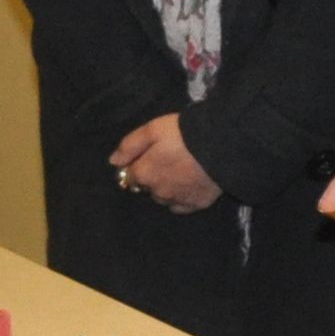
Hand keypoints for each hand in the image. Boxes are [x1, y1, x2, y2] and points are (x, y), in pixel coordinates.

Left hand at [109, 114, 223, 211]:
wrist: (220, 145)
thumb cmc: (182, 134)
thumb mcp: (152, 130)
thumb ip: (130, 146)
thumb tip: (113, 162)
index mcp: (144, 175)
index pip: (129, 176)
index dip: (136, 165)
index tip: (147, 155)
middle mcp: (157, 193)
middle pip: (147, 188)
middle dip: (151, 177)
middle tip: (166, 160)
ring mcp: (178, 201)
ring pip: (163, 198)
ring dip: (165, 188)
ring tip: (179, 171)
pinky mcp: (197, 205)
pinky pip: (182, 205)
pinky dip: (181, 197)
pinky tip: (189, 184)